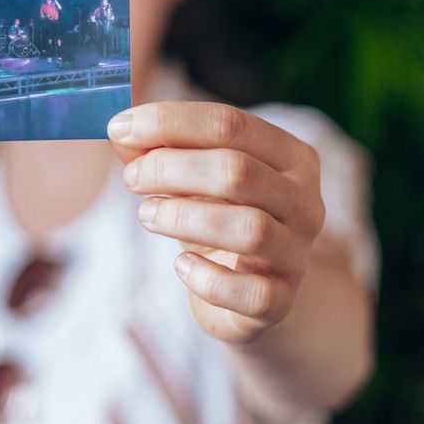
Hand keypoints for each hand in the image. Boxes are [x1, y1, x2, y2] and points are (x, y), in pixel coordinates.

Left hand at [107, 101, 326, 343]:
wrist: (248, 291)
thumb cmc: (220, 219)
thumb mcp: (194, 180)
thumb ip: (161, 152)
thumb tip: (121, 134)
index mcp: (290, 156)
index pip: (231, 124)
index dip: (169, 122)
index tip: (119, 128)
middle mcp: (305, 201)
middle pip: (237, 171)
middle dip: (170, 168)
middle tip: (131, 177)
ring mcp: (296, 253)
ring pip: (248, 228)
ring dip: (183, 218)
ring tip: (146, 215)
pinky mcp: (280, 301)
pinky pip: (248, 292)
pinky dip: (206, 278)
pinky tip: (181, 266)